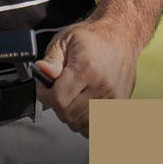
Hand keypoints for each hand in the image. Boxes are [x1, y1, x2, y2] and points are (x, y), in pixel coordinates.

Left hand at [34, 15, 141, 136]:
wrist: (120, 35)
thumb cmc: (91, 38)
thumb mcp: (65, 40)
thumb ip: (51, 59)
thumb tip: (40, 71)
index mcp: (86, 67)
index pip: (58, 98)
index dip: (45, 96)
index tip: (45, 89)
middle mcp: (102, 85)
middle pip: (69, 114)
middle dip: (57, 106)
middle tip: (59, 91)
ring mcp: (114, 97)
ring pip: (82, 124)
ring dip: (72, 116)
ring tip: (73, 98)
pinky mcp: (121, 105)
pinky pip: (98, 128)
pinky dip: (87, 123)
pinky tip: (84, 108)